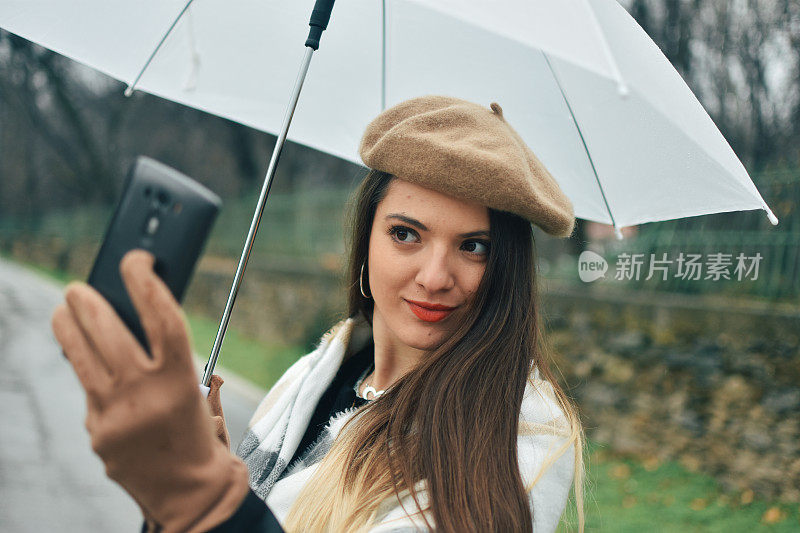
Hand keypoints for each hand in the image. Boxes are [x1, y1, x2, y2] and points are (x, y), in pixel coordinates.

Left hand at [51, 250, 248, 531]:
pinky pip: (88, 392)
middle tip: (80, 286)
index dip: (146, 282)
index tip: (136, 259)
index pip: (161, 318)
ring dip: (68, 326)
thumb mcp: (200, 394)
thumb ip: (179, 360)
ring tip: (64, 308)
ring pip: (82, 357)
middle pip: (108, 330)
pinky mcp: (96, 432)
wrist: (190, 495)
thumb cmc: (200, 437)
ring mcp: (115, 415)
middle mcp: (145, 395)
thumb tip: (154, 322)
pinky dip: (91, 377)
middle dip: (88, 300)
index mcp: (181, 381)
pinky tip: (97, 371)